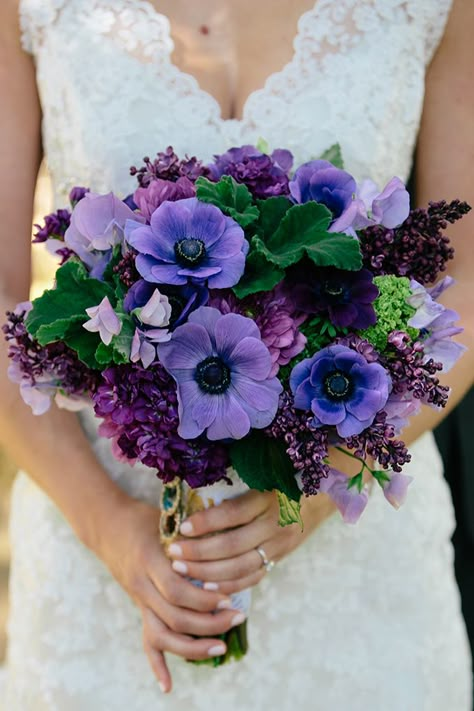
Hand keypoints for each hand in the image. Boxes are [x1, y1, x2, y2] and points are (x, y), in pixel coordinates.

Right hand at [94, 495, 244, 692]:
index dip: (204, 600)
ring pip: (163, 635)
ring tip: (221, 646)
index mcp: (151, 560)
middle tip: (237, 618)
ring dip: (193, 647)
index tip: (230, 599)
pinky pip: (146, 641)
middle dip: (210, 623)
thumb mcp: (167, 520)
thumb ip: (192, 536)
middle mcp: (142, 584)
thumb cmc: (143, 517)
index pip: (177, 590)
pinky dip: (157, 665)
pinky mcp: (139, 607)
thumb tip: (227, 545)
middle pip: (175, 617)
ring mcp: (139, 599)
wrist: (107, 525)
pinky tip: (168, 686)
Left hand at [167, 489, 335, 595]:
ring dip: (208, 572)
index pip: (233, 513)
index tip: (181, 527)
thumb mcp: (265, 472)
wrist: (322, 494)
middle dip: (199, 553)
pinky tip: (206, 587)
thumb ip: (237, 481)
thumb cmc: (283, 477)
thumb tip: (193, 490)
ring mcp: (280, 544)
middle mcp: (276, 523)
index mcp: (269, 497)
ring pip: (241, 566)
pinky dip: (229, 584)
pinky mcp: (280, 557)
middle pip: (233, 545)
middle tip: (173, 553)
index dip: (206, 522)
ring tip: (181, 569)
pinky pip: (253, 577)